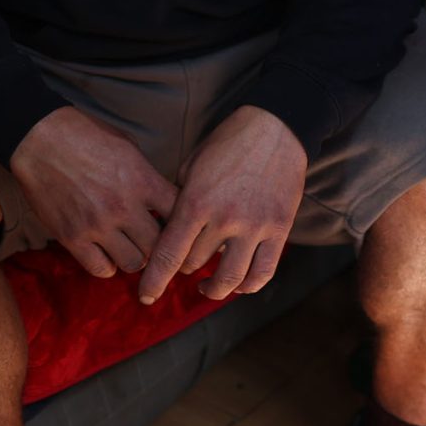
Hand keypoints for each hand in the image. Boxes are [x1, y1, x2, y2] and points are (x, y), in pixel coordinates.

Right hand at [10, 108, 178, 278]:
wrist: (40, 138)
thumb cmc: (85, 136)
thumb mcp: (128, 148)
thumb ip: (148, 178)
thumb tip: (165, 201)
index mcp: (142, 181)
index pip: (179, 214)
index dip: (182, 222)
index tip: (176, 224)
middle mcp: (123, 206)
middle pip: (159, 246)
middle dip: (159, 244)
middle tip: (151, 240)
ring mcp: (97, 225)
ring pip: (134, 263)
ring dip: (134, 257)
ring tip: (127, 246)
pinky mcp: (72, 238)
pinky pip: (101, 269)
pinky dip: (107, 264)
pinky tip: (105, 252)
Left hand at [140, 106, 306, 305]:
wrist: (275, 128)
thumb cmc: (228, 143)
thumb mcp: (191, 166)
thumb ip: (179, 201)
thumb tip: (166, 231)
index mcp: (196, 203)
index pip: (169, 254)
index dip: (155, 281)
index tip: (146, 296)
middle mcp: (224, 219)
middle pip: (195, 264)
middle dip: (183, 267)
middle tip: (182, 263)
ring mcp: (254, 227)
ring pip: (230, 279)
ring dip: (214, 288)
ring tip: (207, 286)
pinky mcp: (279, 230)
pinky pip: (263, 272)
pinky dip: (248, 286)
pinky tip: (238, 284)